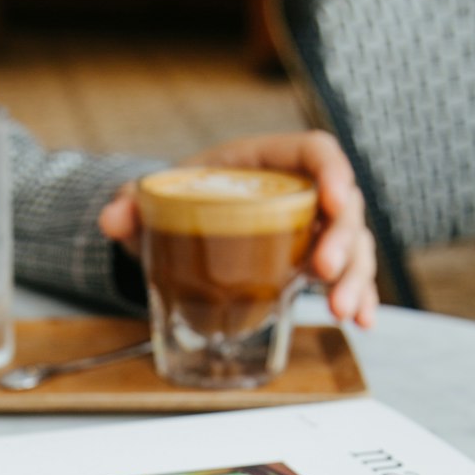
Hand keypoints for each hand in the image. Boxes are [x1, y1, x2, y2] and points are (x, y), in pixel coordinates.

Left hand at [99, 131, 378, 327]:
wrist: (175, 229)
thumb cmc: (174, 202)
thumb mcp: (148, 200)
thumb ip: (129, 205)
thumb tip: (112, 218)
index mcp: (264, 161)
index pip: (313, 152)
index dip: (332, 171)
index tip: (334, 199)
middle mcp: (297, 192)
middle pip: (342, 205)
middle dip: (344, 239)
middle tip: (324, 272)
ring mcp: (310, 230)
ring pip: (353, 245)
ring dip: (355, 278)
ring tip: (343, 312)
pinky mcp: (311, 263)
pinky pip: (346, 276)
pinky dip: (358, 297)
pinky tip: (361, 322)